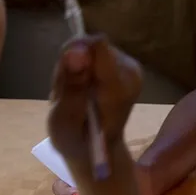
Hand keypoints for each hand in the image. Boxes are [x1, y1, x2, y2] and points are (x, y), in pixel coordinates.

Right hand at [46, 36, 142, 173]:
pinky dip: (85, 67)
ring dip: (79, 66)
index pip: (98, 47)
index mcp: (118, 89)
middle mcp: (131, 73)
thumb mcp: (64, 121)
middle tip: (68, 92)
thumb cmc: (76, 140)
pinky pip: (97, 52)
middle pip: (94, 46)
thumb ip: (70, 86)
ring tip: (76, 93)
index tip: (65, 77)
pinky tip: (84, 88)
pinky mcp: (128, 64)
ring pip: (94, 48)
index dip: (75, 53)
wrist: (97, 148)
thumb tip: (76, 51)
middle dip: (75, 64)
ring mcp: (132, 68)